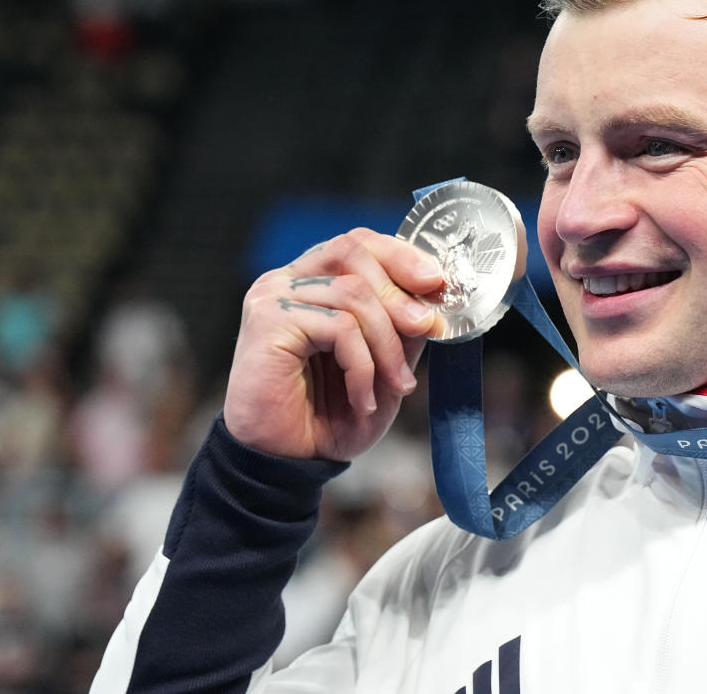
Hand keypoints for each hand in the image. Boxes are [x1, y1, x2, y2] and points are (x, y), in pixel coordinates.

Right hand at [223, 228, 444, 460]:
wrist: (288, 462)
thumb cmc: (331, 415)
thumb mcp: (385, 366)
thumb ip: (404, 328)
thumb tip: (434, 296)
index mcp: (313, 282)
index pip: (358, 244)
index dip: (402, 256)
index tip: (438, 283)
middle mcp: (288, 281)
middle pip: (353, 251)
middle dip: (400, 292)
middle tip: (428, 327)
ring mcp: (274, 297)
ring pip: (353, 293)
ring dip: (387, 344)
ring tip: (397, 386)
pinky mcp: (268, 322)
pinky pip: (339, 326)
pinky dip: (362, 366)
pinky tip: (362, 399)